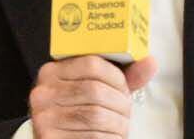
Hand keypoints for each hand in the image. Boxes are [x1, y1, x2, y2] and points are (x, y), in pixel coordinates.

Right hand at [28, 55, 159, 137]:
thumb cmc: (78, 112)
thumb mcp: (94, 89)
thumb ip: (119, 77)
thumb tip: (149, 62)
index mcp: (52, 72)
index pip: (91, 63)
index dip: (117, 77)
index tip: (125, 90)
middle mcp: (43, 93)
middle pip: (95, 90)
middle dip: (120, 103)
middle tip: (126, 113)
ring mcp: (44, 117)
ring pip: (95, 115)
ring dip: (118, 123)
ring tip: (121, 127)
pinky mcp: (50, 138)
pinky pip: (92, 137)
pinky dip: (111, 138)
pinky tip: (112, 137)